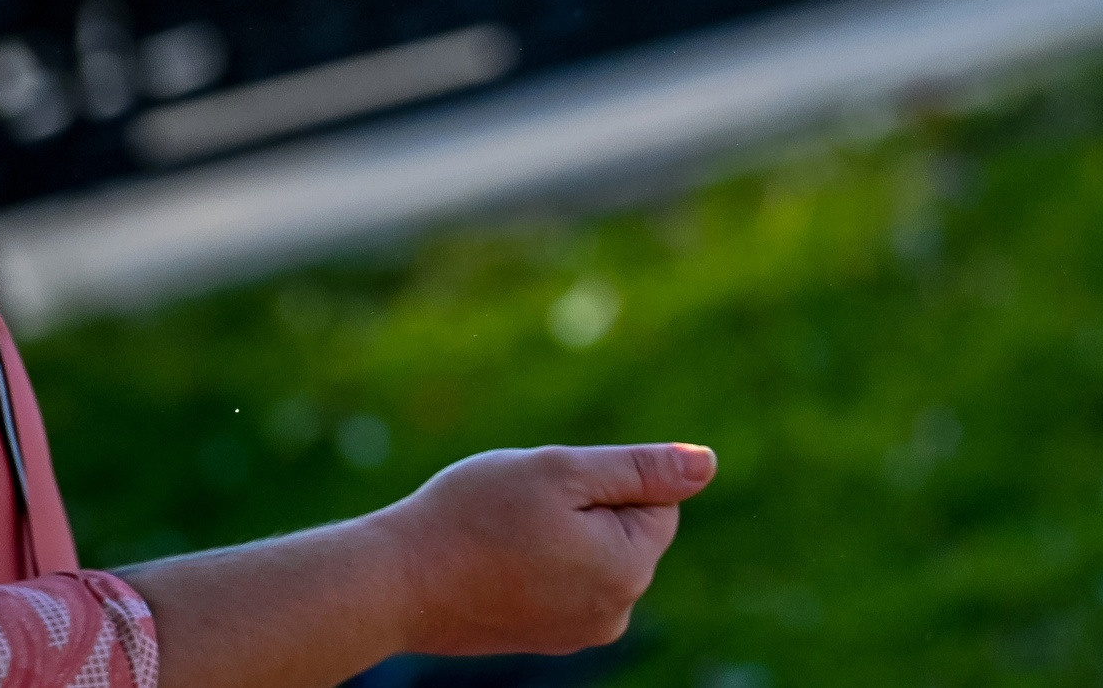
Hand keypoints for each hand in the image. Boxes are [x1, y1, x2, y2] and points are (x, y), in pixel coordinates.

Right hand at [370, 442, 716, 655]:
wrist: (395, 583)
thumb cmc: (475, 516)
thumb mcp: (565, 471)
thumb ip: (642, 468)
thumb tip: (708, 464)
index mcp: (629, 570)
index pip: (656, 500)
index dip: (604, 480)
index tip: (553, 491)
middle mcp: (613, 613)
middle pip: (627, 528)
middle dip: (585, 507)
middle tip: (523, 510)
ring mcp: (578, 633)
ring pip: (593, 551)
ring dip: (560, 532)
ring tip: (506, 537)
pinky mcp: (546, 637)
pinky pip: (565, 579)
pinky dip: (539, 561)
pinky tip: (496, 561)